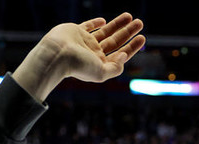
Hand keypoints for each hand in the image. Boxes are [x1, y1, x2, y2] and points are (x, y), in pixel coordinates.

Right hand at [13, 13, 144, 100]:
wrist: (56, 54)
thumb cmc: (78, 66)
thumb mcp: (101, 72)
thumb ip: (115, 67)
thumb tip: (124, 56)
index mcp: (101, 64)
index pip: (121, 54)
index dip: (133, 46)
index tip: (142, 38)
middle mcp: (94, 53)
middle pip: (116, 41)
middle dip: (128, 32)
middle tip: (140, 22)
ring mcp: (85, 42)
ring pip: (105, 31)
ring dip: (118, 24)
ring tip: (130, 16)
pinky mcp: (75, 31)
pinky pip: (88, 26)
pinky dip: (96, 23)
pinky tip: (105, 20)